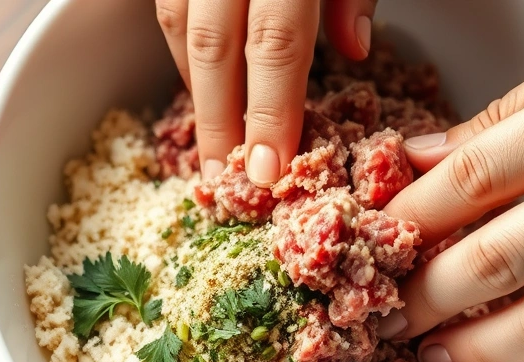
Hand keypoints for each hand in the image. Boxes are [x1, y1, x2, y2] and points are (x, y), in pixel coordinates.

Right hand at [156, 0, 378, 184]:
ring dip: (197, 91)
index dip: (271, 110)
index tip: (268, 170)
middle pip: (215, 47)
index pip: (276, 42)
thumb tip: (354, 47)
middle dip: (219, 120)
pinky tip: (203, 85)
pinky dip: (184, 51)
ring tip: (213, 142)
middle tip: (225, 181)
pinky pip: (169, 8)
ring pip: (181, 29)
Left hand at [379, 0, 523, 361]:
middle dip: (415, 297)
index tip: (366, 242)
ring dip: (467, 345)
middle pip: (483, 261)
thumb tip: (421, 156)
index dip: (401, 221)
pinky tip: (495, 347)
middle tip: (373, 316)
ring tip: (425, 352)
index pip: (461, 184)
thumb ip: (509, 112)